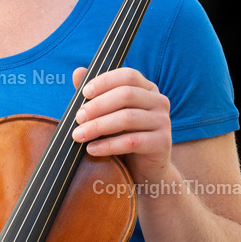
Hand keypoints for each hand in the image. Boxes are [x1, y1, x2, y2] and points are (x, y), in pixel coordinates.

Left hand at [71, 66, 172, 182]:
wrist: (144, 169)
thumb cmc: (123, 136)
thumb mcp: (108, 114)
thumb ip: (95, 94)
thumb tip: (78, 72)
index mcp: (147, 88)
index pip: (128, 76)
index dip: (105, 82)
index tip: (84, 93)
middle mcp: (159, 101)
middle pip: (126, 95)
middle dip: (98, 106)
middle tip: (77, 118)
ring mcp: (163, 121)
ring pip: (128, 118)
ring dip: (99, 126)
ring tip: (79, 135)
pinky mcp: (162, 142)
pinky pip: (132, 141)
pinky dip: (108, 145)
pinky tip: (92, 150)